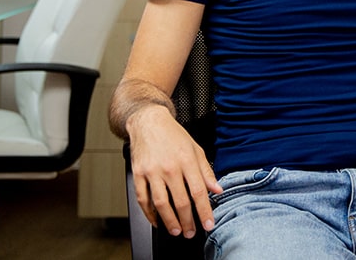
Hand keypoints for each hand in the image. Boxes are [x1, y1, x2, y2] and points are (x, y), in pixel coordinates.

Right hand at [127, 105, 221, 237]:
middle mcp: (170, 167)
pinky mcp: (138, 174)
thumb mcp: (196, 149)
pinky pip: (143, 199)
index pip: (199, 191)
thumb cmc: (174, 135)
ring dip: (170, 221)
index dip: (205, 210)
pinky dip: (150, 214)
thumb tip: (217, 189)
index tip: (209, 223)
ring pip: (162, 204)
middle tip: (191, 232)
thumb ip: (206, 171)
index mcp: (187, 160)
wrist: (149, 122)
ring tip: (176, 231)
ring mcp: (152, 172)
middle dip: (188, 221)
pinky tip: (157, 220)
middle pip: (181, 201)